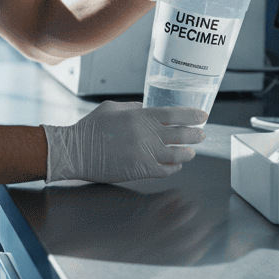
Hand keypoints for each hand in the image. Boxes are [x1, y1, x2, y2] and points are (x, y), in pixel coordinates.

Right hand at [42, 101, 205, 183]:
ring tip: (191, 152)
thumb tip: (147, 109)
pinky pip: (165, 170)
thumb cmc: (90, 129)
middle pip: (181, 135)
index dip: (192, 115)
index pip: (175, 114)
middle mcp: (146, 134)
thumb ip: (133, 108)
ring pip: (177, 154)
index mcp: (140, 116)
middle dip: (195, 135)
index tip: (202, 115)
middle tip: (201, 134)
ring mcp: (145, 153)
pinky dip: (174, 167)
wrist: (76, 151)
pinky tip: (176, 165)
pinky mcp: (140, 170)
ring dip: (187, 152)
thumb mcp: (112, 108)